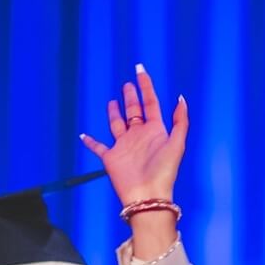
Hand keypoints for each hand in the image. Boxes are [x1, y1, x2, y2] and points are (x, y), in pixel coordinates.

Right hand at [80, 66, 187, 206]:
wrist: (147, 195)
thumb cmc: (164, 171)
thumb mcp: (177, 144)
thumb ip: (180, 121)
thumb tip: (181, 98)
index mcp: (155, 131)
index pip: (150, 103)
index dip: (146, 86)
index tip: (140, 70)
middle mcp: (139, 136)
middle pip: (134, 111)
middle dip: (131, 97)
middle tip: (128, 84)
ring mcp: (124, 146)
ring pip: (117, 124)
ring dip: (115, 113)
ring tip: (113, 101)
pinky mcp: (111, 158)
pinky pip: (98, 147)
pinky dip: (90, 142)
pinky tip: (83, 135)